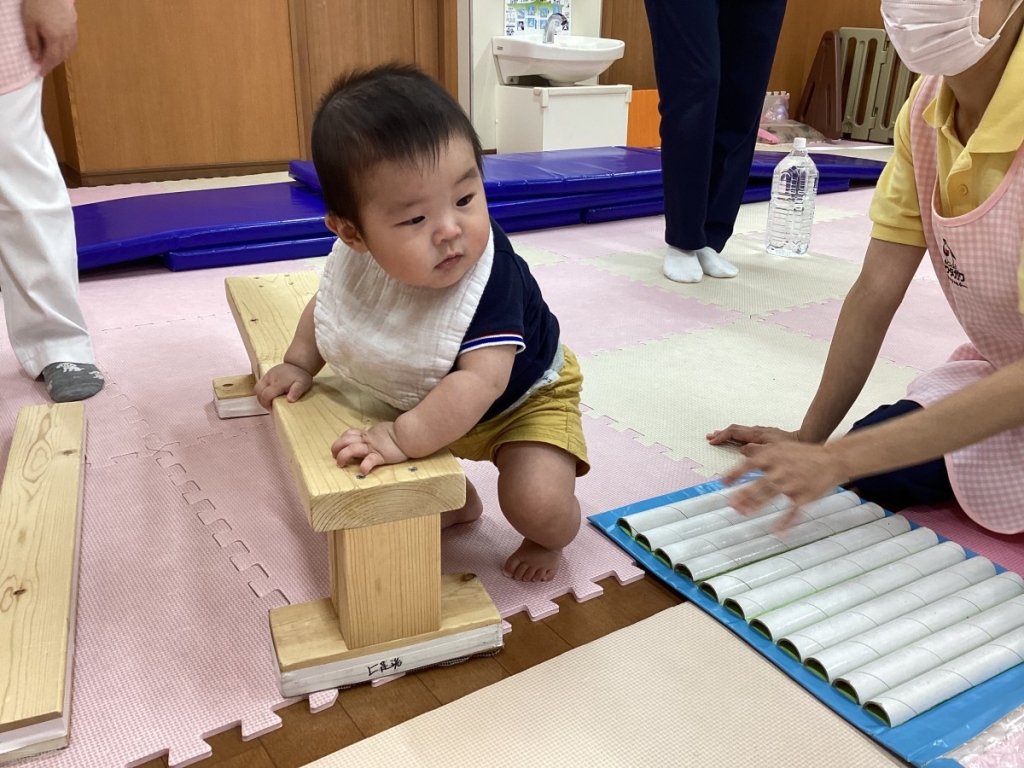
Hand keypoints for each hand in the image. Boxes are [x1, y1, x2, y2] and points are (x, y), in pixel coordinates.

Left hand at [23, 0, 77, 75]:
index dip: (46, 67)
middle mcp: (66, 39)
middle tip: (45, 66)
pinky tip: (62, 47)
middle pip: (61, 57)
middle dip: (53, 63)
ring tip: (52, 58)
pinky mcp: (75, 26)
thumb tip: (36, 58)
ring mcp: (72, 33)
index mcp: (55, 39)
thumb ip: (33, 41)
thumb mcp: (29, 23)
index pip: (51, 59)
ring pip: (68, 51)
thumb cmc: (38, 5)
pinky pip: (72, 44)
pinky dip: (67, 49)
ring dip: (60, 57)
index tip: (41, 74)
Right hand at [254, 363, 312, 408]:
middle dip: (262, 401)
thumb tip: (289, 400)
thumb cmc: (301, 376)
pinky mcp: (266, 374)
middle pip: (258, 391)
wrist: (298, 364)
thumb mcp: (303, 384)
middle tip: (270, 406)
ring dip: (260, 396)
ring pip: (257, 387)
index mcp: (278, 382)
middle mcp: (270, 378)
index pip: (266, 395)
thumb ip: (296, 391)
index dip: (266, 404)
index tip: (272, 409)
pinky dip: (261, 391)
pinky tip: (269, 395)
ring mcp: (267, 375)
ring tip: (269, 401)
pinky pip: (260, 384)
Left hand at [332, 422, 408, 473]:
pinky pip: (370, 461)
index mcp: (367, 435)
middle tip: (334, 456)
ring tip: (340, 464)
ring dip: (342, 456)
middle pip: (346, 440)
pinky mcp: (381, 456)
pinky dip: (364, 466)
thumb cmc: (398, 435)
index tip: (337, 448)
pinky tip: (362, 471)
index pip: (349, 434)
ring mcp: (373, 448)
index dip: (340, 440)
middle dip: (336, 447)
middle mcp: (367, 441)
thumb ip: (373, 435)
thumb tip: (367, 439)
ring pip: (352, 449)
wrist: (409, 435)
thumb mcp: (382, 432)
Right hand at [707, 423, 800, 457]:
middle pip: (735, 430)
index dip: (721, 436)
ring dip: (729, 435)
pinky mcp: (767, 436)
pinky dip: (738, 437)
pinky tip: (739, 442)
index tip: (712, 442)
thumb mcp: (773, 452)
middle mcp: (759, 431)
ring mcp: (763, 433)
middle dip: (722, 433)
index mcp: (757, 434)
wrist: (808, 439)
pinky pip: (747, 434)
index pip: (734, 432)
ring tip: (720, 437)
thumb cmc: (793, 447)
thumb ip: (756, 451)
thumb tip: (742, 450)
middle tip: (711, 437)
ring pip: (741, 431)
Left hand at [723, 442, 849, 529]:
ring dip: (756, 504)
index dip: (735, 473)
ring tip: (743, 512)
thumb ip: (761, 451)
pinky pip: (794, 511)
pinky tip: (777, 532)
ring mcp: (793, 485)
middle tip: (731, 503)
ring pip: (772, 496)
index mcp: (773, 457)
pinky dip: (786, 522)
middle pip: (759, 483)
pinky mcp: (805, 497)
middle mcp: (781, 471)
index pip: (749, 464)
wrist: (831, 459)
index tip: (723, 482)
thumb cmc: (803, 454)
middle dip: (744, 494)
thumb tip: (743, 450)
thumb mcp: (780, 447)